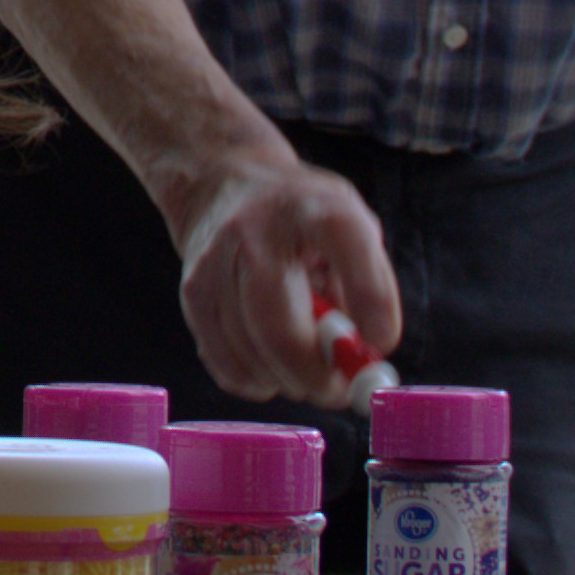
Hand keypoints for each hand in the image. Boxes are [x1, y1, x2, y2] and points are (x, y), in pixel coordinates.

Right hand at [175, 163, 396, 405]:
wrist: (221, 184)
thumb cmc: (302, 217)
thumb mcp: (350, 224)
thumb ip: (368, 283)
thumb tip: (368, 358)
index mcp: (314, 208)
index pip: (350, 251)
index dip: (373, 307)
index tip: (381, 343)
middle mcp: (258, 233)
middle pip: (283, 330)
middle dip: (317, 376)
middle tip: (338, 390)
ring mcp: (216, 264)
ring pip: (253, 357)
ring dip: (288, 380)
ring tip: (304, 366)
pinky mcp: (193, 294)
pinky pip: (227, 364)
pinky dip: (256, 379)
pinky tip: (270, 361)